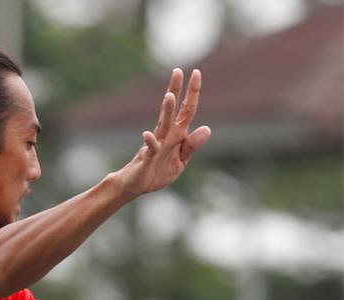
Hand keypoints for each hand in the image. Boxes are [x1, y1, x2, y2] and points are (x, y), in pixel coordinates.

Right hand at [114, 68, 211, 197]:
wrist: (136, 185)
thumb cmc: (159, 171)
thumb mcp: (181, 160)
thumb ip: (192, 145)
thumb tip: (207, 128)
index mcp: (176, 134)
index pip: (186, 109)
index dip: (192, 92)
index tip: (195, 72)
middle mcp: (165, 135)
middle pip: (173, 110)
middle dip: (176, 91)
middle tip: (178, 71)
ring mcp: (155, 144)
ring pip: (162, 125)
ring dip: (165, 111)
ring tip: (169, 96)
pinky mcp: (147, 159)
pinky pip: (149, 149)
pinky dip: (149, 142)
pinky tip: (147, 135)